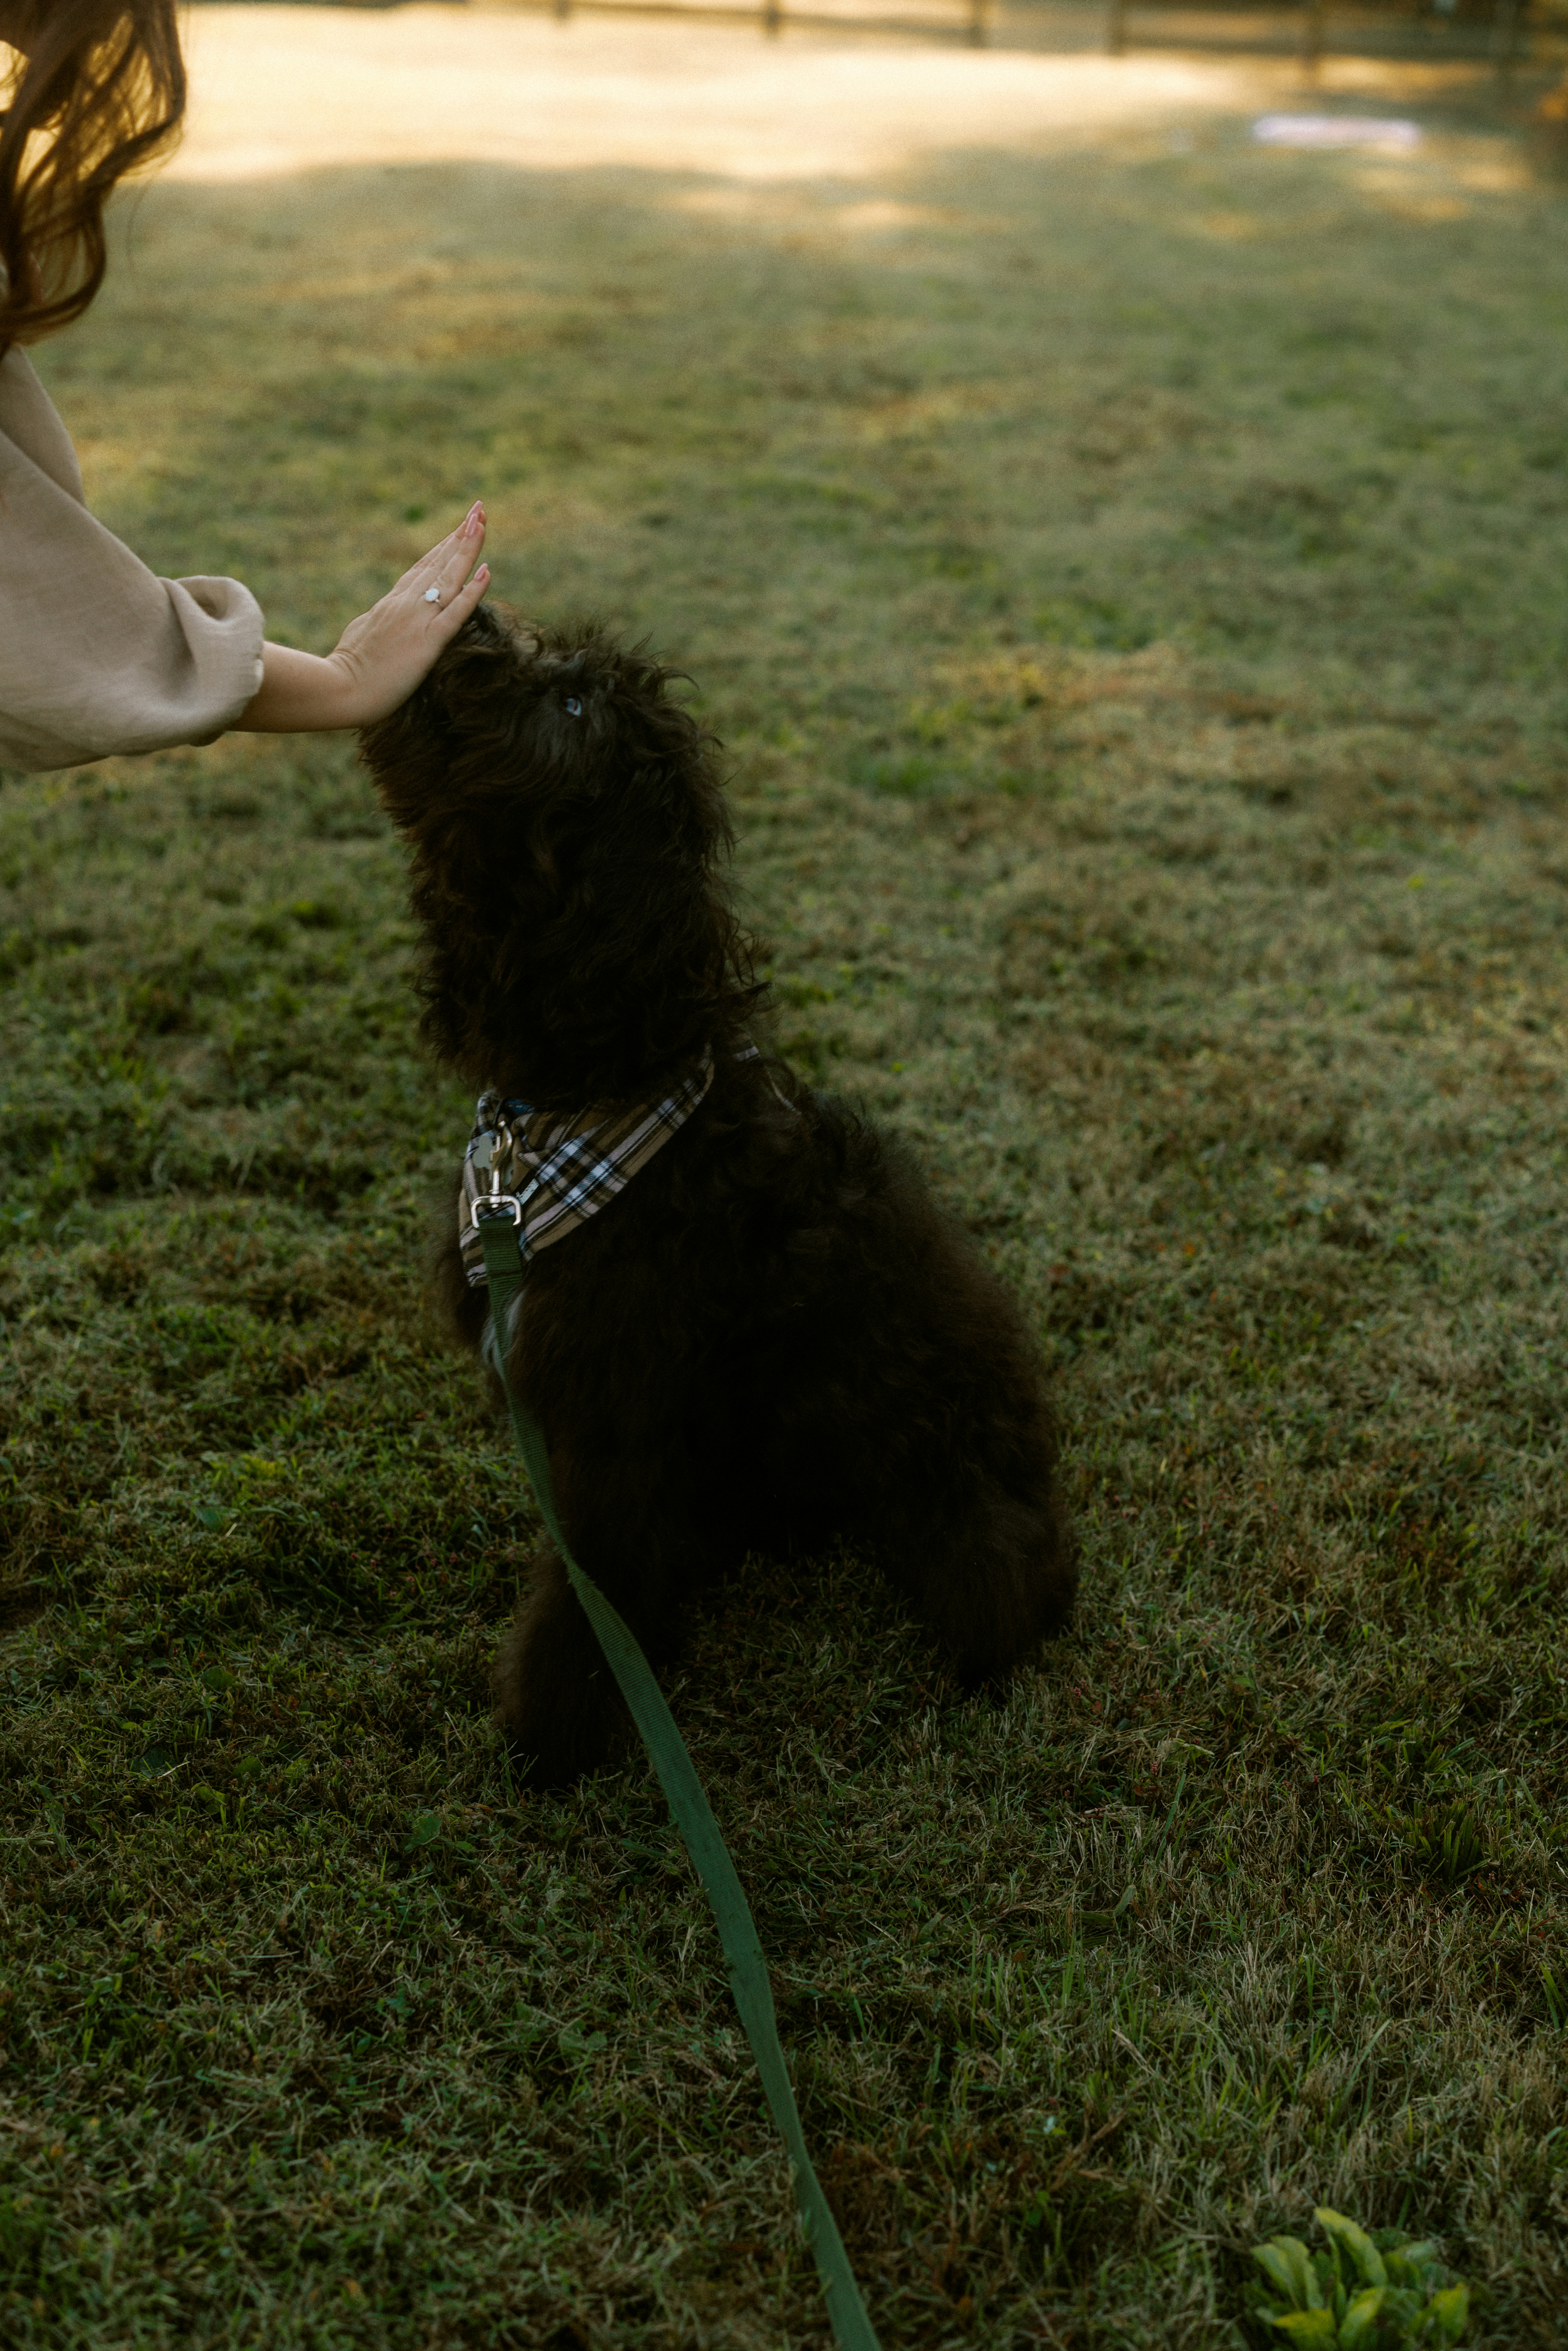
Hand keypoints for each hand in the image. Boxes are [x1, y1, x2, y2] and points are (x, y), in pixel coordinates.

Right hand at [237, 502, 489, 733]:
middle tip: (479, 510)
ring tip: (482, 522)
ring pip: (449, 577)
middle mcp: (406, 604)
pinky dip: (473, 591)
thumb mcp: (363, 634)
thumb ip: (378, 620)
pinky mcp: (428, 642)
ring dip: (468, 548)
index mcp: (392, 603)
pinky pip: (455, 612)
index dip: (443, 546)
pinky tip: (487, 571)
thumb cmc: (347, 670)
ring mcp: (417, 620)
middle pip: (439, 563)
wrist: (338, 690)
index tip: (460, 527)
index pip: (424, 569)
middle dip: (460, 535)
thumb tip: (383, 614)